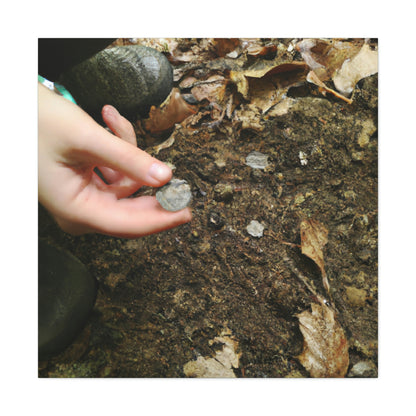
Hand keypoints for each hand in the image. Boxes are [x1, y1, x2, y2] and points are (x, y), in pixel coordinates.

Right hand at [38, 83, 191, 237]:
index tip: (186, 212)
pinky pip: (115, 172)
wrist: (13, 108)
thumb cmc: (36, 123)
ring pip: (126, 183)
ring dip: (126, 151)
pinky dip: (118, 148)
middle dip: (150, 183)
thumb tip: (165, 177)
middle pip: (131, 207)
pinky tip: (108, 121)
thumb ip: (128, 159)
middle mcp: (80, 210)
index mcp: (74, 209)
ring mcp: (84, 197)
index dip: (160, 220)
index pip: (127, 224)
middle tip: (174, 173)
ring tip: (111, 120)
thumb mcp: (86, 138)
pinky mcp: (87, 184)